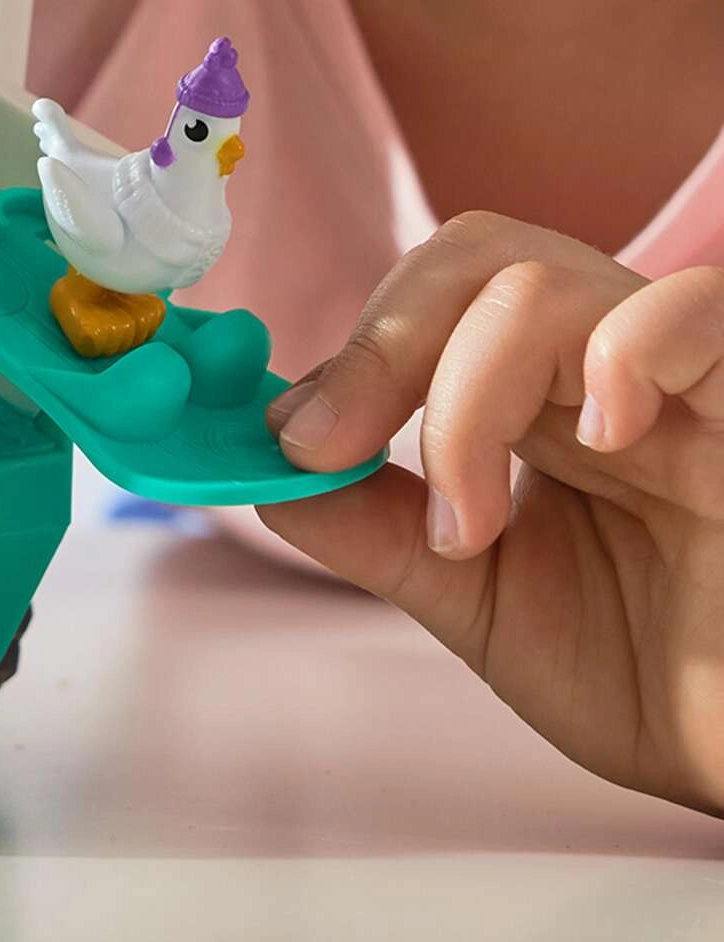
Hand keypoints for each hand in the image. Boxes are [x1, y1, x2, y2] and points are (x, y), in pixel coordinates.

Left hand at [255, 213, 723, 813]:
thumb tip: (261, 468)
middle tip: (327, 446)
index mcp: (539, 401)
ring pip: (544, 284)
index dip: (342, 355)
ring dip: (465, 398)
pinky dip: (624, 353)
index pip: (430, 300)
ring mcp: (688, 377)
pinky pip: (699, 308)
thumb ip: (379, 530)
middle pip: (474, 259)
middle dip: (375, 347)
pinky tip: (602, 436)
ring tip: (475, 529)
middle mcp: (606, 368)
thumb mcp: (481, 603)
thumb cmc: (658, 682)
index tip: (286, 441)